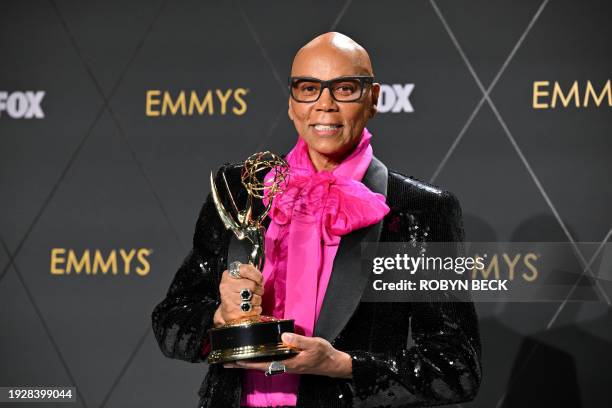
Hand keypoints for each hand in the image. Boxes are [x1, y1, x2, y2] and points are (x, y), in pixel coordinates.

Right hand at [214, 263, 263, 325]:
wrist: (227, 310)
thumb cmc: (236, 292)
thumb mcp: (239, 279)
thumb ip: (249, 274)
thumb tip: (260, 277)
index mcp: (228, 276)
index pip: (245, 270)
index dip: (256, 274)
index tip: (259, 279)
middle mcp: (227, 287)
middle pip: (252, 285)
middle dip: (259, 289)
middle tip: (256, 292)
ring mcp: (230, 300)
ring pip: (254, 298)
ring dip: (258, 300)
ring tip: (252, 300)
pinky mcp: (236, 313)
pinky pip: (255, 309)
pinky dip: (256, 309)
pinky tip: (251, 308)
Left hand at [224, 333, 352, 378]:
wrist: (333, 363)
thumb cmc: (323, 355)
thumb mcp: (313, 344)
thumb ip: (298, 340)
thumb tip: (283, 336)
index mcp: (287, 363)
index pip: (263, 364)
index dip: (248, 363)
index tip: (234, 361)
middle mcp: (283, 366)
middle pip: (259, 366)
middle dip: (243, 364)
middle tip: (227, 361)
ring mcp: (285, 364)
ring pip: (263, 364)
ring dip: (249, 361)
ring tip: (236, 358)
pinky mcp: (288, 361)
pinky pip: (270, 360)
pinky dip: (259, 358)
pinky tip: (256, 354)